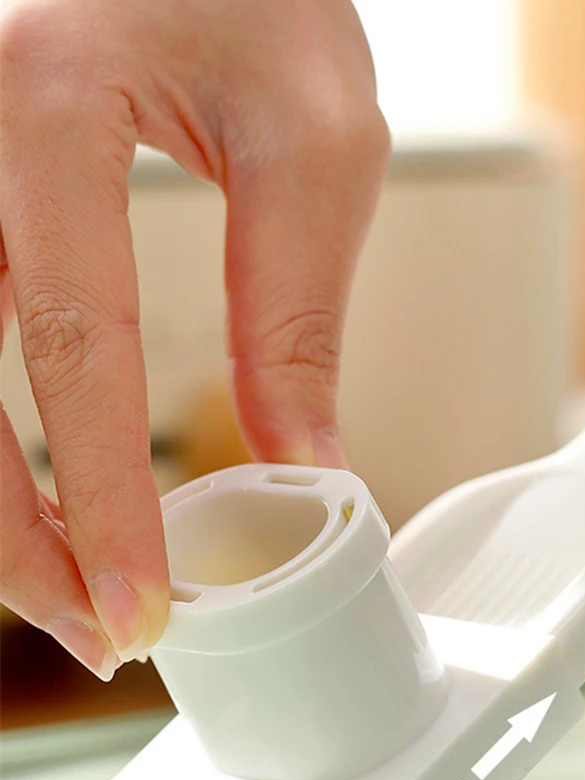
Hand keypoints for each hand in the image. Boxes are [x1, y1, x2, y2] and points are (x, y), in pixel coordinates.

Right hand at [0, 0, 388, 677]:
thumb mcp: (313, 142)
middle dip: (19, 538)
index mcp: (42, 100)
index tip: (138, 603)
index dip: (101, 496)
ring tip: (65, 591)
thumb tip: (302, 465)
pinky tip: (29, 498)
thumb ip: (294, 315)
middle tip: (98, 633)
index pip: (73, 340)